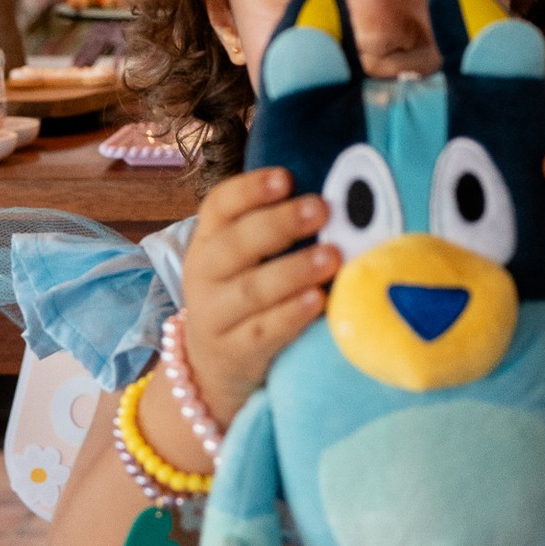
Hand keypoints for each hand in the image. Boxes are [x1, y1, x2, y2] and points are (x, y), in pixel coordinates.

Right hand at [151, 167, 337, 463]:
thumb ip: (274, 229)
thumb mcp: (244, 260)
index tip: (286, 178)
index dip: (251, 189)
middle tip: (323, 209)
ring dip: (295, 270)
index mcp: (208, 240)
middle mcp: (204, 273)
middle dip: (281, 223)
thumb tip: (340, 194)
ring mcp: (214, 315)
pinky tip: (318, 301)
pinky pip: (263, 332)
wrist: (210, 368)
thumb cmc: (244, 297)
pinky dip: (291, 315)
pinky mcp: (234, 351)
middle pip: (237, 243)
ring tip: (333, 256)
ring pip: (252, 289)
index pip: (219, 205)